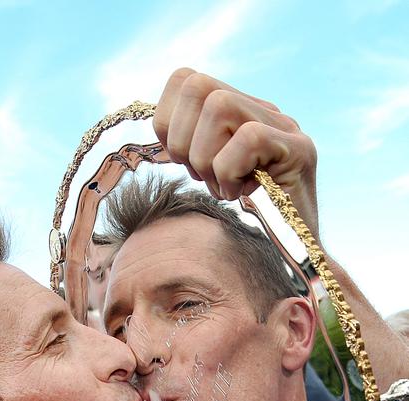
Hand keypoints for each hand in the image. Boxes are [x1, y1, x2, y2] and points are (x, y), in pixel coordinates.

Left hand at [153, 68, 319, 237]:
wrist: (292, 260)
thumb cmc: (244, 227)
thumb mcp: (207, 180)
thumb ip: (191, 148)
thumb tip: (162, 128)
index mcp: (238, 114)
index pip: (185, 79)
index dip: (168, 121)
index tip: (180, 162)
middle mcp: (263, 111)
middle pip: (197, 84)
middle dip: (183, 139)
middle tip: (201, 176)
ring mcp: (285, 128)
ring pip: (219, 105)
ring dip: (207, 157)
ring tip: (224, 187)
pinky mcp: (300, 151)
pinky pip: (248, 138)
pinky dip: (231, 171)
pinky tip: (241, 194)